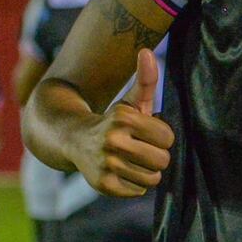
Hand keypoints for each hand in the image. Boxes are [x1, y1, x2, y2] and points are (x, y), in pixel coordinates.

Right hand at [74, 48, 173, 198]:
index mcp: (123, 118)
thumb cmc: (113, 121)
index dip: (161, 136)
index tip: (147, 133)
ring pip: (152, 178)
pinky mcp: (102, 185)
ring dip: (146, 170)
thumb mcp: (130, 101)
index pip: (167, 137)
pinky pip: (138, 190)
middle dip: (156, 155)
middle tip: (142, 149)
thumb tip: (147, 52)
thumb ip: (145, 79)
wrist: (73, 140)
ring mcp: (106, 164)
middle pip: (162, 160)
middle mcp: (112, 141)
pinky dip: (134, 183)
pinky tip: (121, 171)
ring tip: (132, 160)